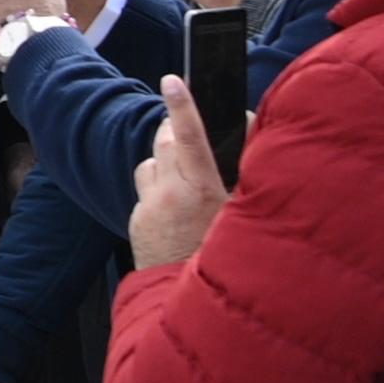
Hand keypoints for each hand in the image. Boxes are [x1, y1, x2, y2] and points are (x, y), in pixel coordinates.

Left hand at [131, 77, 231, 268]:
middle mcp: (170, 194)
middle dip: (175, 133)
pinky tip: (177, 214)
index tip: (173, 80)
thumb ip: (241, 180)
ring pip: (151, 164)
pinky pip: (146, 192)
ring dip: (166, 166)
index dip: (182, 106)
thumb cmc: (229, 259)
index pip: (188, 136)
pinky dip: (159, 192)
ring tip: (189, 189)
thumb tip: (247, 143)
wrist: (190, 301)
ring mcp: (149, 207)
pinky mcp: (136, 220)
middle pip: (164, 140)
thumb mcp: (245, 216)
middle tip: (192, 142)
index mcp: (201, 190)